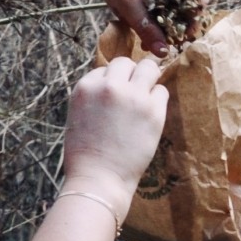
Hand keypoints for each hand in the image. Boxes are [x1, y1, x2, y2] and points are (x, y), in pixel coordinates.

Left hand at [56, 0, 194, 55]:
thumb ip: (147, 29)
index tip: (176, 42)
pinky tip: (132, 13)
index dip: (191, 23)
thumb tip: (164, 53)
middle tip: (154, 41)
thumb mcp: (126, 1)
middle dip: (170, 21)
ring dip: (157, 14)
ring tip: (140, 29)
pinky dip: (148, 3)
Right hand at [58, 55, 167, 215]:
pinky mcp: (153, 110)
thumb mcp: (78, 115)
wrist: (99, 177)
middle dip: (130, 74)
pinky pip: (162, 91)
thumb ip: (94, 96)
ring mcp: (133, 96)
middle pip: (125, 62)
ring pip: (149, 68)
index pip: (103, 70)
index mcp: (86, 87)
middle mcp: (109, 86)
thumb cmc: (86, 153)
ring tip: (147, 95)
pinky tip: (151, 114)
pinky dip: (158, 99)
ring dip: (149, 78)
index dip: (111, 82)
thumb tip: (111, 84)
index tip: (114, 97)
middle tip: (133, 92)